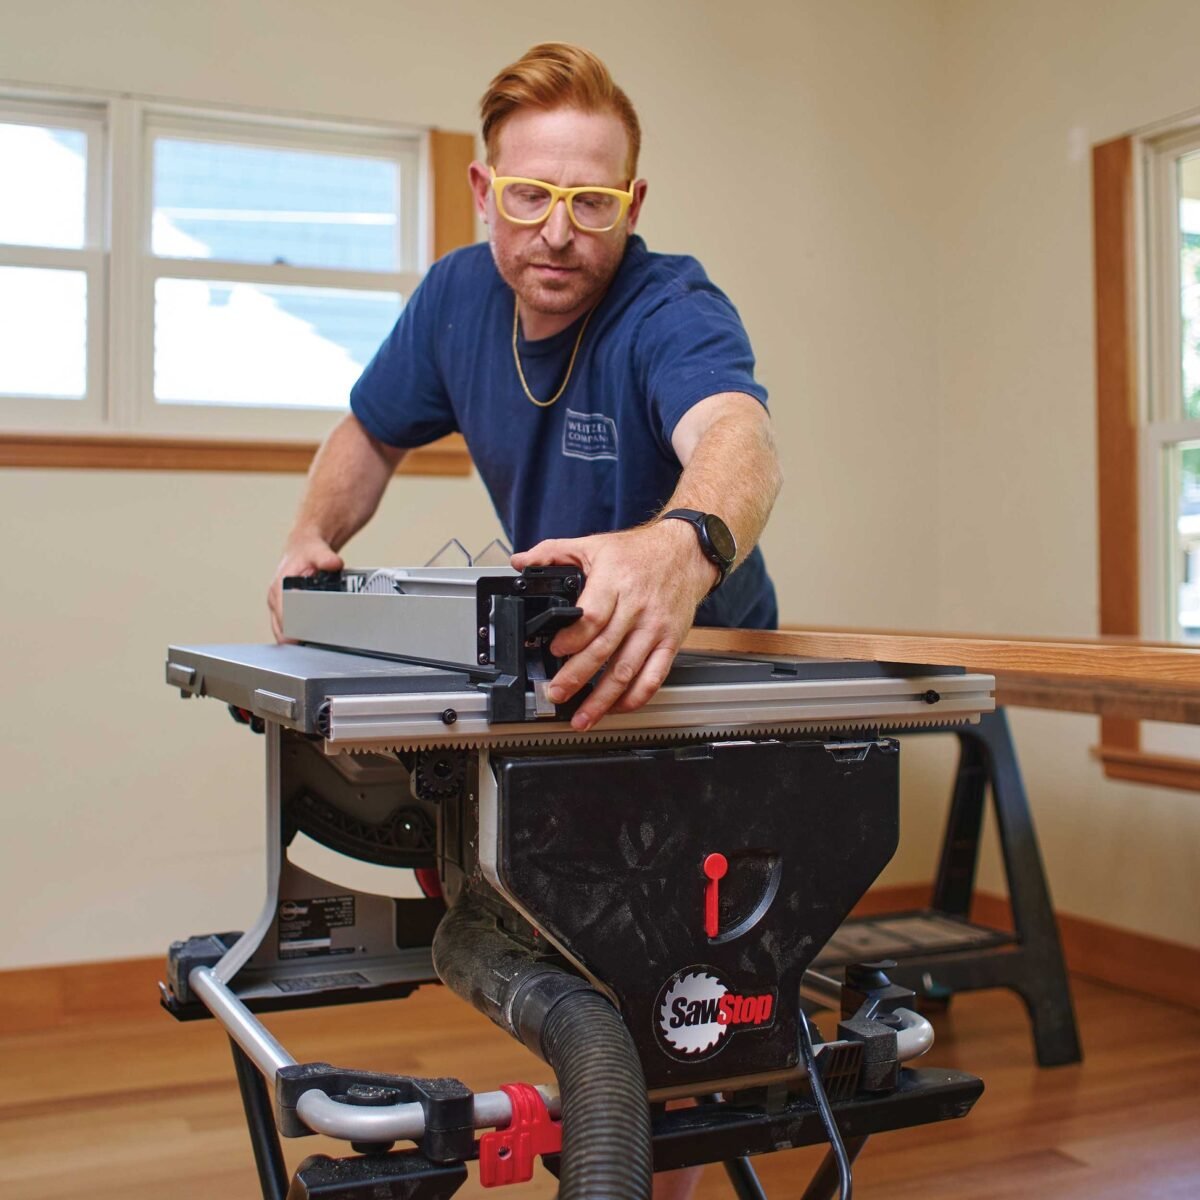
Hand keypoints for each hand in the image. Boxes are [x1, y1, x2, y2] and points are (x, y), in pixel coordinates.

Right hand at [268, 533, 343, 642]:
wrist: (304, 547)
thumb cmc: (307, 551)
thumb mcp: (317, 551)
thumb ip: (325, 558)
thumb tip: (333, 563)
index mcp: (279, 587)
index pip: (284, 618)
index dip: (296, 630)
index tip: (309, 638)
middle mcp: (276, 598)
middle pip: (281, 630)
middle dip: (297, 638)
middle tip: (317, 643)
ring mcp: (278, 606)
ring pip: (282, 632)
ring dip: (296, 638)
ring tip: (316, 643)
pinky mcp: (283, 610)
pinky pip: (286, 629)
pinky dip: (296, 635)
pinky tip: (310, 639)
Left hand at [511, 522, 717, 729]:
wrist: (685, 553)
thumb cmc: (639, 552)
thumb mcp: (593, 545)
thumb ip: (553, 551)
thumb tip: (520, 561)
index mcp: (614, 582)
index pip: (593, 616)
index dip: (573, 638)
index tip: (555, 651)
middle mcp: (636, 608)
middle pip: (605, 649)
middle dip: (577, 677)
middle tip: (557, 694)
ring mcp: (655, 628)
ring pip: (628, 670)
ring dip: (603, 699)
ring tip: (583, 716)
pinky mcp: (670, 642)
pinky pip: (654, 677)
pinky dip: (636, 697)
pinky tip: (617, 707)